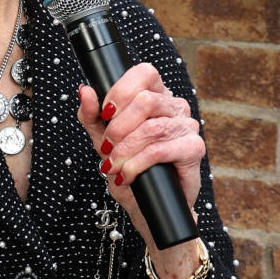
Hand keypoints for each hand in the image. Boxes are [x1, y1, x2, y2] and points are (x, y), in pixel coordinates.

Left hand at [77, 65, 205, 268]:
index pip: (144, 72)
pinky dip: (137, 164)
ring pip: (151, 128)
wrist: (148, 206)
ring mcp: (187, 126)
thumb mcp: (103, 141)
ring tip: (113, 167)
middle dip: (117, 129)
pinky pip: (160, 150)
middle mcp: (175, 106)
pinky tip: (127, 175)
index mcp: (156, 96)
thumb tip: (85, 91)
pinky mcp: (194, 149)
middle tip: (107, 149)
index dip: (121, 91)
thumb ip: (92, 116)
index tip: (105, 113)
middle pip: (145, 101)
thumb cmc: (129, 169)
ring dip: (124, 151)